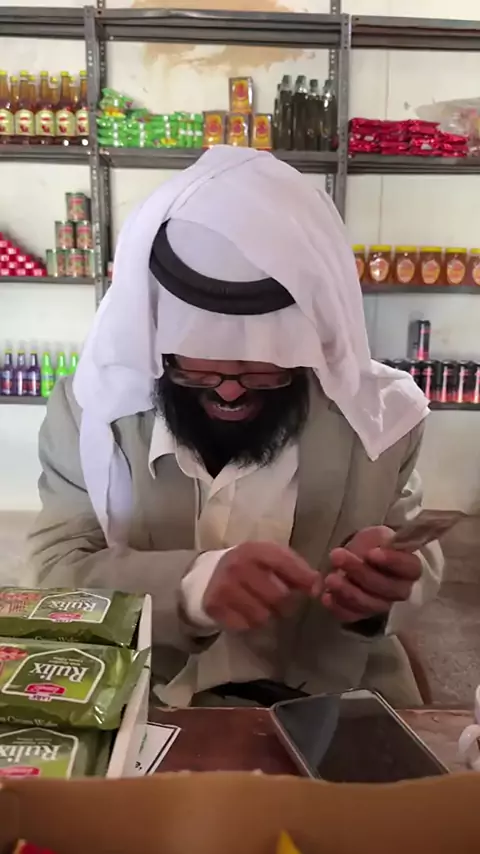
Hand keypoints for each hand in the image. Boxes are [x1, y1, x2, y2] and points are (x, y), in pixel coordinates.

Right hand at [202, 542, 317, 631]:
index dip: (304, 577)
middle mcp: (238, 566)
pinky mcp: (215, 606)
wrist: (206, 576)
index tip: (315, 590)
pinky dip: (249, 623)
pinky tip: (244, 612)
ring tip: (260, 606)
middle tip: (280, 602)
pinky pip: (246, 626)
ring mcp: (225, 587)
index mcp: (254, 550)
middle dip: (286, 604)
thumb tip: (317, 586)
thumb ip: (293, 569)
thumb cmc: (247, 567)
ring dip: (267, 615)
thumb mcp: (267, 559)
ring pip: (263, 615)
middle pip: (279, 596)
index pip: (285, 562)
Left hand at [323, 526, 421, 622]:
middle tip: (337, 556)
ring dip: (348, 592)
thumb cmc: (372, 545)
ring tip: (329, 578)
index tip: (371, 553)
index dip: (392, 562)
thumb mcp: (378, 535)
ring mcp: (380, 605)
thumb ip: (380, 540)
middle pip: (386, 588)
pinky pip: (351, 616)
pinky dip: (338, 607)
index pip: (409, 568)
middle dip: (360, 572)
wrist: (356, 558)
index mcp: (408, 568)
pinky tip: (326, 597)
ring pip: (369, 605)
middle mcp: (398, 591)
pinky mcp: (361, 614)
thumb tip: (376, 548)